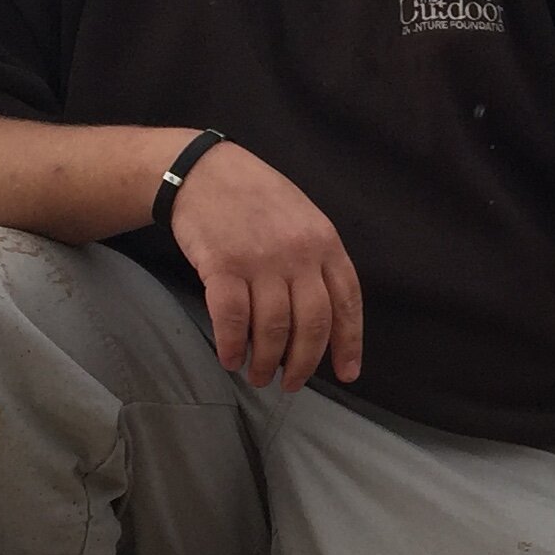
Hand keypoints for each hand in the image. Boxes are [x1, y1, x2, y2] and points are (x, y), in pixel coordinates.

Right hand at [162, 141, 363, 391]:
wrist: (204, 170)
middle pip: (311, 325)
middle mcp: (299, 254)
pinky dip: (232, 346)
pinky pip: (231, 319)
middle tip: (291, 384)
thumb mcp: (304, 219)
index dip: (349, 343)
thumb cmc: (257, 198)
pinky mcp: (222, 265)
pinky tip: (231, 358)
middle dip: (303, 363)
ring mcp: (261, 260)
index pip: (347, 302)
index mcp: (326, 243)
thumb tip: (326, 319)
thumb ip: (318, 261)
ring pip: (272, 329)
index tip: (348, 373)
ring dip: (266, 362)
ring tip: (259, 376)